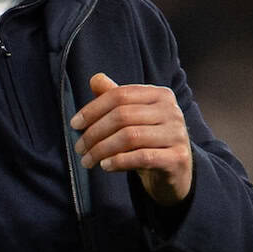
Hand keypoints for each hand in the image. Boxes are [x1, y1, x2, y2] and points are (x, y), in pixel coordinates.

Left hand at [70, 72, 192, 205]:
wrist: (175, 172)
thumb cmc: (148, 141)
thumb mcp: (132, 118)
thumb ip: (115, 98)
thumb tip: (95, 79)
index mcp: (160, 94)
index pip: (120, 95)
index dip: (93, 109)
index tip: (74, 124)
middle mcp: (172, 111)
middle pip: (122, 116)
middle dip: (94, 133)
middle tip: (79, 147)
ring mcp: (177, 134)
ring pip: (130, 137)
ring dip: (102, 149)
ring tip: (88, 160)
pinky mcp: (178, 158)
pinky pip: (142, 157)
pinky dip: (119, 161)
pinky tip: (105, 166)